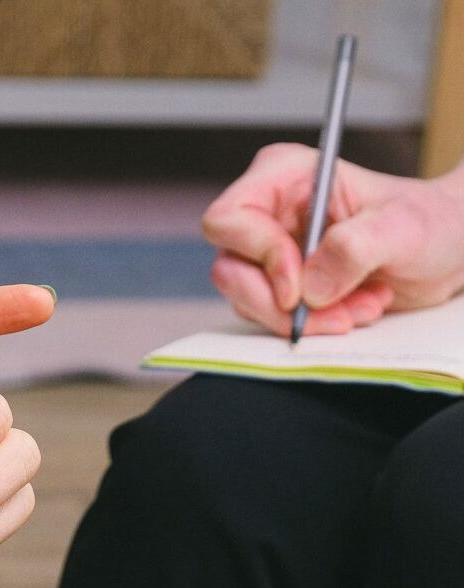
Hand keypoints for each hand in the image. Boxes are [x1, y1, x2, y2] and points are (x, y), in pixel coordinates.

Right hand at [202, 143, 463, 336]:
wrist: (444, 251)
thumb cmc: (428, 223)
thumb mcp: (402, 228)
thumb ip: (356, 247)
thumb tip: (310, 284)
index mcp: (285, 177)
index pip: (230, 220)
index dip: (259, 257)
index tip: (298, 288)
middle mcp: (268, 213)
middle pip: (230, 271)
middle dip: (280, 304)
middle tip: (335, 312)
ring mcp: (269, 253)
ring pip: (248, 301)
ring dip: (304, 319)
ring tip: (358, 305)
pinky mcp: (280, 286)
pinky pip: (270, 319)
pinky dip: (312, 325)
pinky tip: (351, 309)